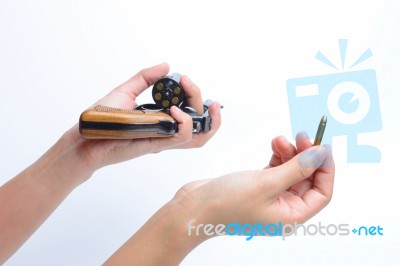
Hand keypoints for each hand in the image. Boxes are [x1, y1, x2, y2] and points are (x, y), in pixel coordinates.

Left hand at [67, 63, 221, 171]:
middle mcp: (166, 128)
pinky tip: (175, 111)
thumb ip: (145, 78)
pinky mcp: (157, 144)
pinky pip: (182, 138)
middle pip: (199, 121)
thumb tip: (165, 66)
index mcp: (162, 116)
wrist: (88, 137)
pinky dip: (186, 123)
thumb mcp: (126, 91)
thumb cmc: (104, 118)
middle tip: (189, 84)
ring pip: (199, 135)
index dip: (194, 93)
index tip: (184, 78)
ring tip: (200, 102)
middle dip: (202, 101)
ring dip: (208, 119)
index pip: (190, 108)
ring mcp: (164, 137)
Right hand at [105, 133, 334, 264]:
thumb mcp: (268, 183)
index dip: (325, 168)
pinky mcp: (257, 186)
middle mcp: (283, 208)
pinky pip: (276, 169)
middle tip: (301, 136)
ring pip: (290, 171)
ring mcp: (269, 196)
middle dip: (305, 156)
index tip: (322, 146)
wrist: (194, 207)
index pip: (321, 192)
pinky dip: (277, 156)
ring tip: (279, 139)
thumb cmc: (227, 204)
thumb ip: (297, 167)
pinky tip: (273, 145)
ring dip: (289, 153)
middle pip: (306, 178)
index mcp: (291, 216)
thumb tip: (320, 154)